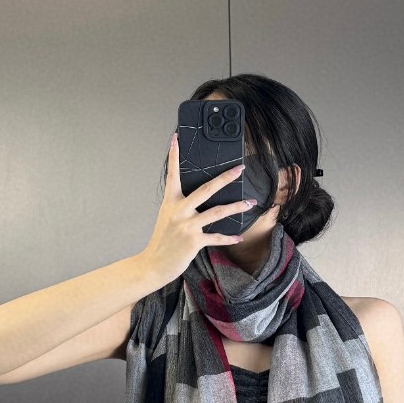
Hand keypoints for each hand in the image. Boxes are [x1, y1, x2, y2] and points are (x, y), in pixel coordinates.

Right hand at [140, 132, 255, 283]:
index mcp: (170, 202)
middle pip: (206, 189)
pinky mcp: (194, 241)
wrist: (153, 264)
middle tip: (239, 169)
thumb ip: (180, 206)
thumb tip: (198, 197)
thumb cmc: (162, 241)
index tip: (176, 138)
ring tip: (250, 202)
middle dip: (225, 178)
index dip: (173, 155)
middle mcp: (179, 211)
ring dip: (236, 207)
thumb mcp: (167, 217)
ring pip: (217, 212)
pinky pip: (216, 237)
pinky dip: (229, 238)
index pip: (172, 174)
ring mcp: (187, 226)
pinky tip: (240, 236)